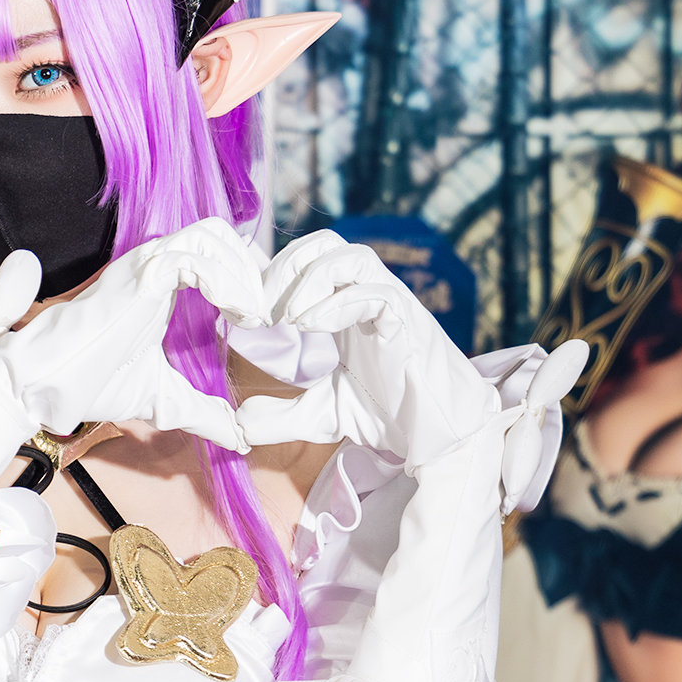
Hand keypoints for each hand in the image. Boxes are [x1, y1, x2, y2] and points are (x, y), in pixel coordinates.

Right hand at [0, 224, 256, 450]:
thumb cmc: (91, 384)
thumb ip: (202, 411)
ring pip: (209, 235)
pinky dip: (225, 281)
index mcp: (158, 283)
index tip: (260, 319)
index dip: (243, 276)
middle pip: (218, 233)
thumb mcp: (163, 400)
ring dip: (242, 272)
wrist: (46, 387)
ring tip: (255, 314)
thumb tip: (238, 436)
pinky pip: (195, 258)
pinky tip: (239, 315)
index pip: (212, 253)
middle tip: (263, 313)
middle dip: (248, 267)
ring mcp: (145, 266)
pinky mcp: (141, 277)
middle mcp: (152, 265)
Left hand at [236, 233, 485, 467]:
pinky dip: (336, 302)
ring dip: (308, 279)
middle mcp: (366, 295)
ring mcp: (390, 303)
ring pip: (350, 255)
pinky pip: (374, 291)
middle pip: (323, 244)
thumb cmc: (390, 416)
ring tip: (286, 318)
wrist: (440, 436)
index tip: (243, 311)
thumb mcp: (322, 416)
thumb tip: (241, 421)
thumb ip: (282, 416)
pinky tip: (310, 326)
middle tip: (259, 310)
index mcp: (344, 306)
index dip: (270, 275)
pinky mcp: (408, 320)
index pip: (305, 262)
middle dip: (283, 269)